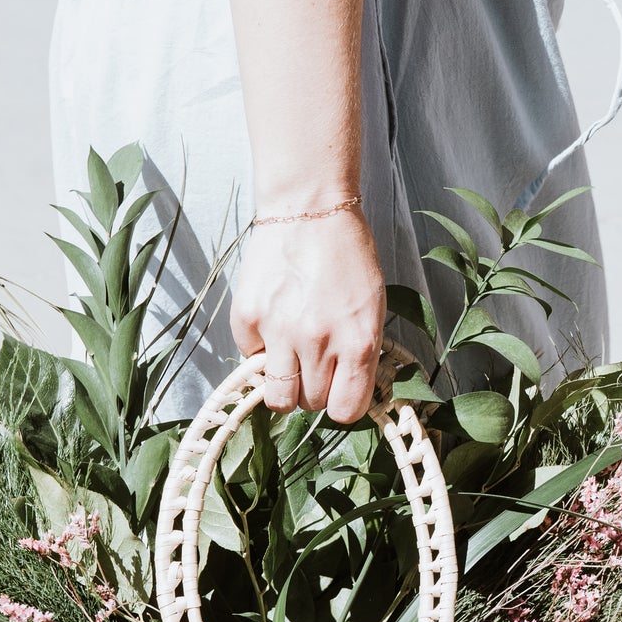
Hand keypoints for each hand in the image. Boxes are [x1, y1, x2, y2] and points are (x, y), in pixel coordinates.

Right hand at [229, 210, 385, 420]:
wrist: (310, 210)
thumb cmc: (348, 256)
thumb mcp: (372, 307)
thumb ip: (360, 352)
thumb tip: (344, 390)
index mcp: (359, 343)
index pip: (345, 410)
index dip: (340, 404)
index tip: (337, 392)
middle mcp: (320, 343)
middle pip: (309, 404)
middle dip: (312, 389)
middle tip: (313, 362)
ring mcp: (280, 332)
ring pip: (276, 396)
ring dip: (283, 383)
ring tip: (289, 358)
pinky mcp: (248, 318)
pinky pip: (251, 358)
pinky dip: (260, 348)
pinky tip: (273, 320)